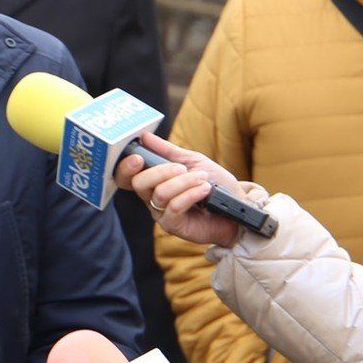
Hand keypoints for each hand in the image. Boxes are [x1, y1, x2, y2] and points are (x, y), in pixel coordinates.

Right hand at [114, 134, 245, 247]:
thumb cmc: (215, 184)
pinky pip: (174, 207)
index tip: (138, 157)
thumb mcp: (193, 161)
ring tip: (203, 179)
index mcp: (153, 181)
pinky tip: (205, 189)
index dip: (125, 167)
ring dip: (184, 182)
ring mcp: (161, 213)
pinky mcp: (173, 226)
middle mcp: (152, 198)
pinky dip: (191, 194)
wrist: (237, 206)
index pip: (126, 176)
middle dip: (161, 171)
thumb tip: (144, 136)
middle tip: (182, 168)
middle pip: (138, 183)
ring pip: (160, 193)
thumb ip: (168, 151)